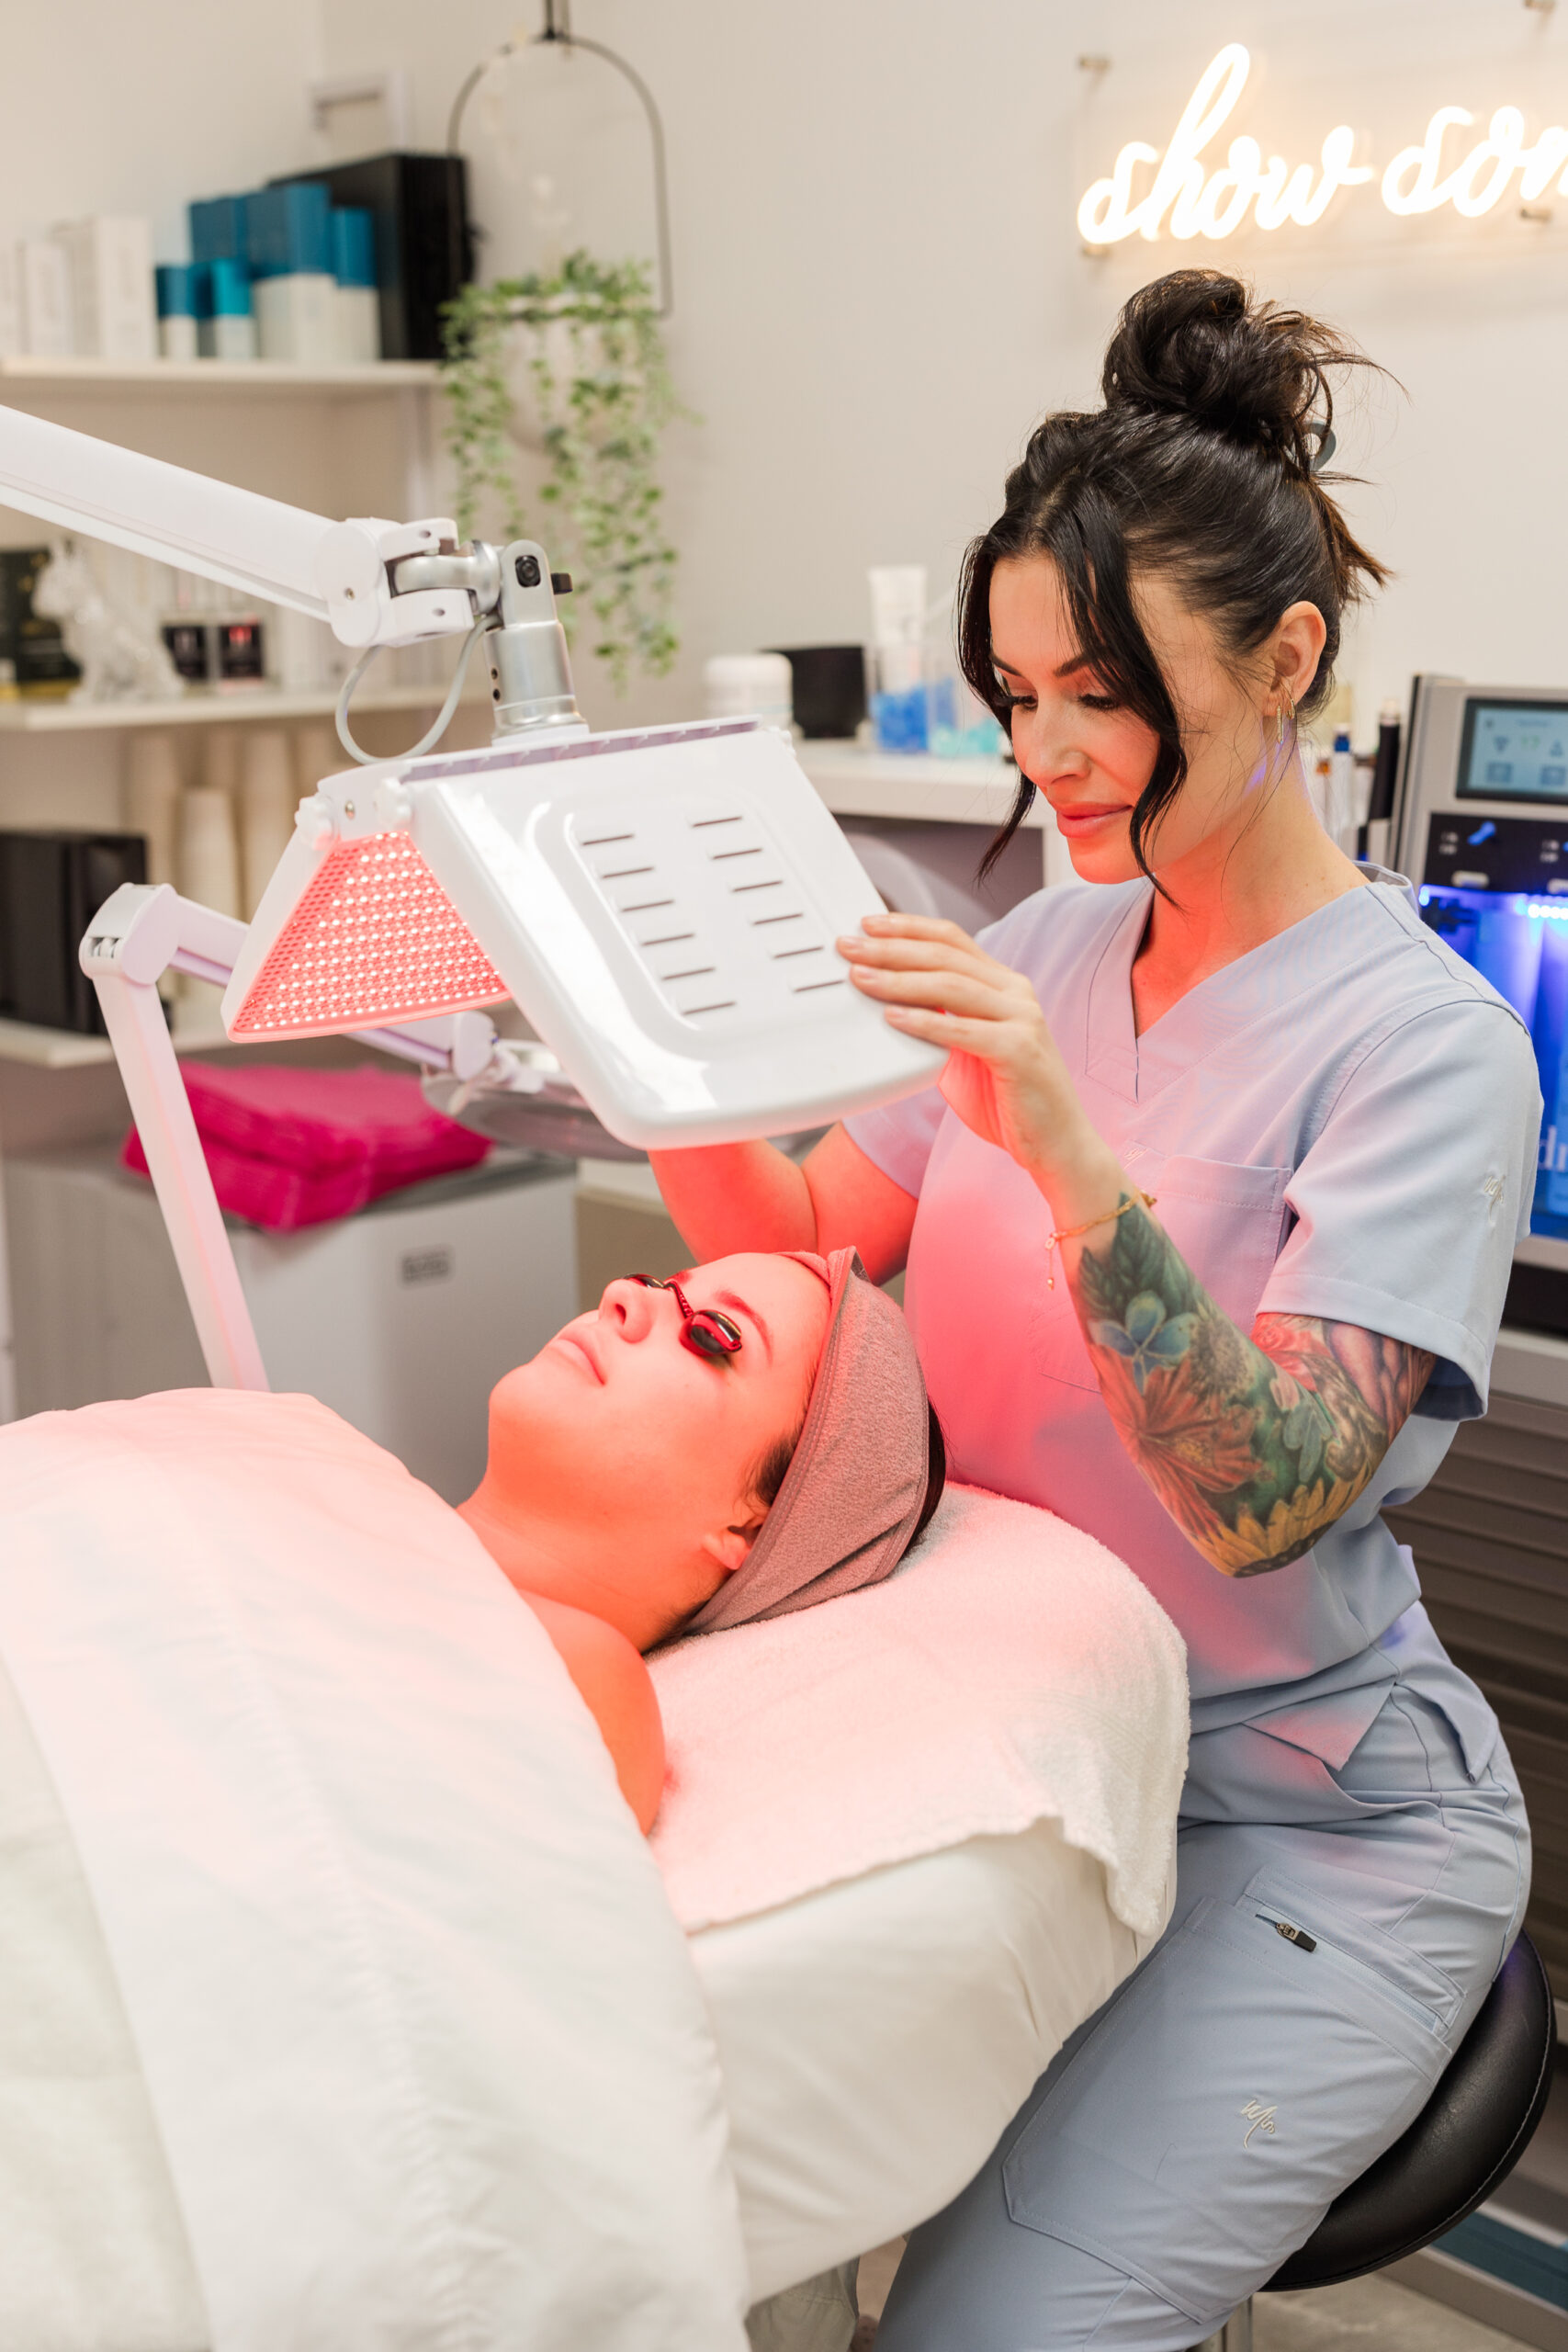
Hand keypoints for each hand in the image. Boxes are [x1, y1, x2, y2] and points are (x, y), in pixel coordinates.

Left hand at [838, 913, 1112, 1202]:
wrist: (1055, 1141)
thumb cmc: (1008, 1097)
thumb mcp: (963, 1049)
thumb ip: (936, 1023)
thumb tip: (885, 1006)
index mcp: (1002, 985)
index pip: (952, 939)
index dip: (908, 927)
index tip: (868, 924)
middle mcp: (1015, 992)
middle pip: (946, 956)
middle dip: (891, 947)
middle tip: (849, 946)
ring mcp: (1021, 1018)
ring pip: (952, 985)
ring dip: (899, 979)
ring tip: (861, 978)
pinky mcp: (1019, 1050)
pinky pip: (963, 1030)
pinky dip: (925, 1022)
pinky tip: (893, 1018)